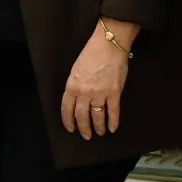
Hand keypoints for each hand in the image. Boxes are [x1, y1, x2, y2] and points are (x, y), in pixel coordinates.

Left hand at [61, 24, 130, 139]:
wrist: (108, 45)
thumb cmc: (90, 54)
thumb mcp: (75, 70)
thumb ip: (75, 85)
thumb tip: (76, 99)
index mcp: (72, 86)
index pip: (67, 109)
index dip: (68, 121)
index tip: (71, 128)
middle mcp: (84, 92)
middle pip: (82, 116)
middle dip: (83, 128)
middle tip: (86, 136)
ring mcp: (100, 93)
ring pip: (97, 116)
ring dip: (98, 127)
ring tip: (99, 133)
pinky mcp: (114, 92)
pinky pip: (113, 111)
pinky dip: (113, 121)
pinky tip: (112, 128)